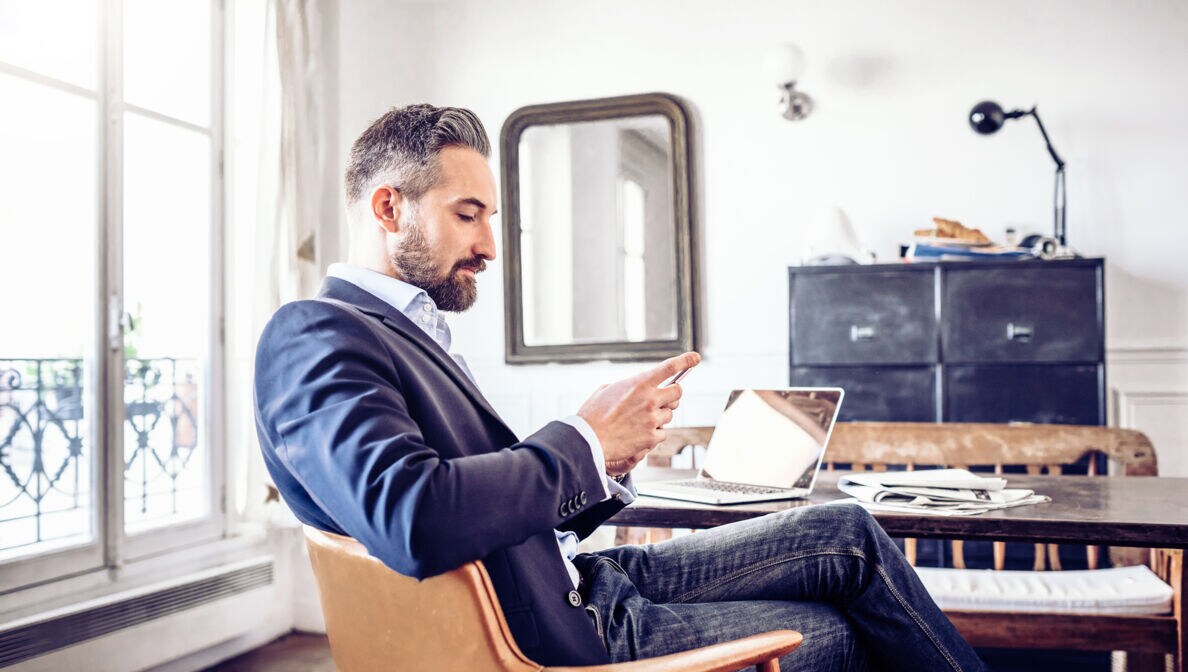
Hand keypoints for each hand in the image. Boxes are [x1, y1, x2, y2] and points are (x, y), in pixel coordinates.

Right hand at [578, 351, 699, 476]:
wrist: (588, 440)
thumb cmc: (594, 415)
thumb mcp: (607, 390)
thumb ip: (629, 386)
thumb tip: (638, 390)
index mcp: (640, 383)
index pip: (670, 367)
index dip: (686, 360)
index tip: (695, 358)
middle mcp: (650, 399)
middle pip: (678, 392)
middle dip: (672, 395)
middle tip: (662, 398)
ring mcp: (653, 419)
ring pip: (670, 414)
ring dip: (659, 416)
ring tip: (639, 420)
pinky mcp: (652, 437)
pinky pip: (662, 432)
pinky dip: (653, 433)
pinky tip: (638, 433)